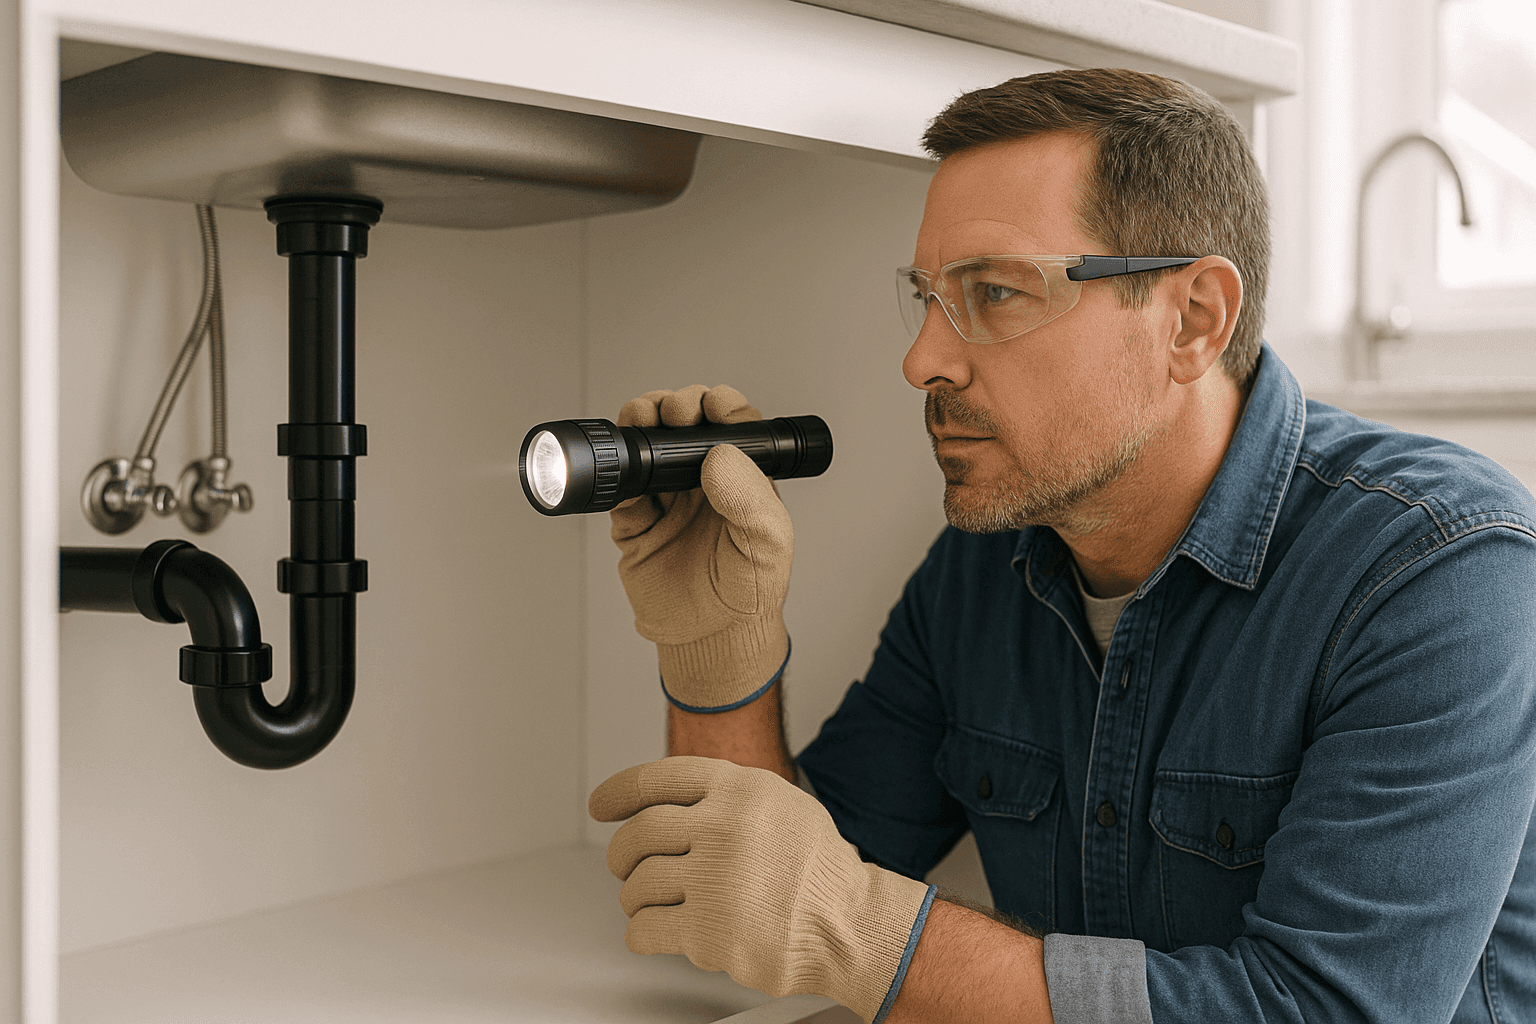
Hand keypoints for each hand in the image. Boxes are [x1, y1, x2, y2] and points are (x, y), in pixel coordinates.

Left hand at [589, 755, 933, 1023]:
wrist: (850, 925)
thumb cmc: (818, 870)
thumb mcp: (780, 804)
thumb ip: (727, 797)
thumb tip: (667, 800)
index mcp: (740, 789)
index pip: (655, 780)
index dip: (618, 792)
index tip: (601, 805)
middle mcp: (724, 828)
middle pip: (638, 834)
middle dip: (621, 854)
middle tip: (624, 865)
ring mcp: (714, 879)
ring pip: (637, 883)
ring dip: (634, 896)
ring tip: (650, 902)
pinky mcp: (707, 931)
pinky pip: (645, 929)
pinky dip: (640, 932)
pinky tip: (653, 931)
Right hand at [610, 385, 792, 709]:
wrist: (710, 639)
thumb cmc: (749, 592)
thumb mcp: (767, 544)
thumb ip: (750, 499)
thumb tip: (720, 455)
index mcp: (742, 478)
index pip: (731, 425)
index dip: (719, 405)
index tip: (710, 403)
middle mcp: (703, 482)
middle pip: (683, 425)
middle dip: (673, 406)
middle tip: (672, 411)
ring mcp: (666, 500)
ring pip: (647, 447)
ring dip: (640, 424)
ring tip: (640, 419)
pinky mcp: (634, 523)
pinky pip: (619, 490)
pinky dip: (615, 474)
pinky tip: (623, 471)